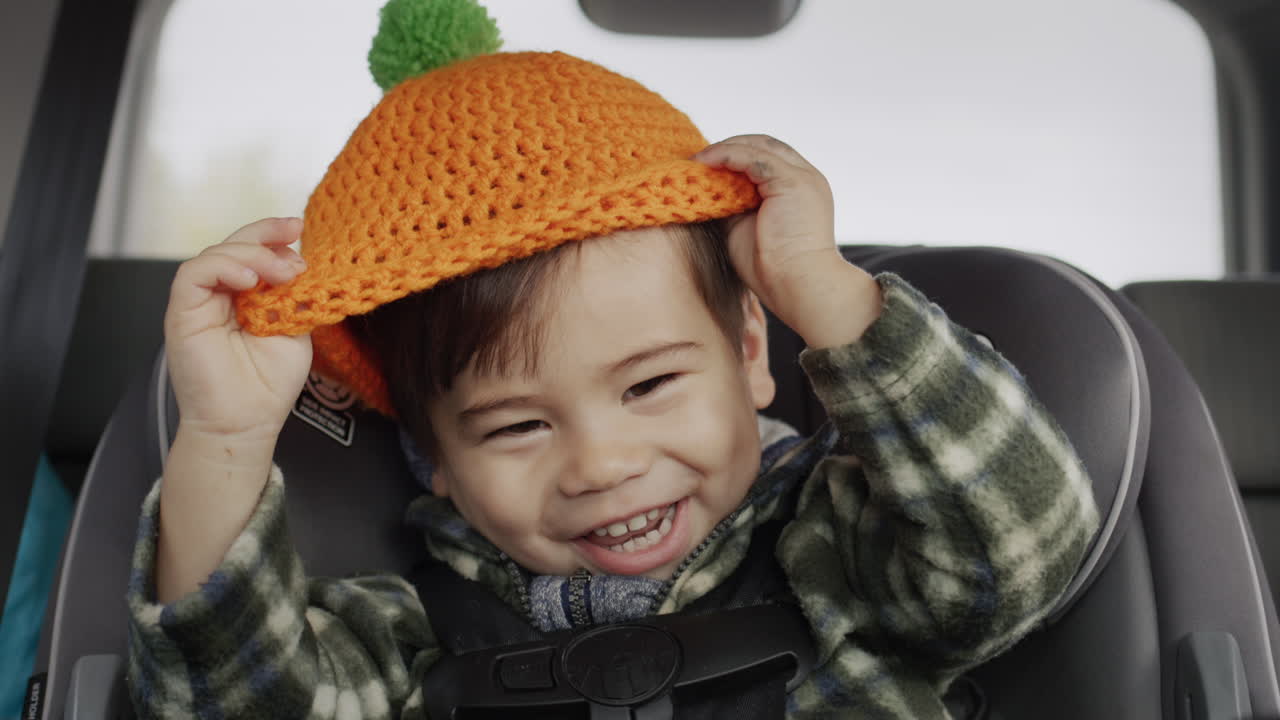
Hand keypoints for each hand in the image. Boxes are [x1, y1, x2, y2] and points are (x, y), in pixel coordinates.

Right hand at [164, 217, 312, 441]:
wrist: (245, 422)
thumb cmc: (268, 383)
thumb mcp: (294, 328)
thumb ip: (291, 294)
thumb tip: (296, 260)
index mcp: (245, 296)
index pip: (253, 252)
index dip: (272, 235)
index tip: (298, 228)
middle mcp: (220, 295)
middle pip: (233, 246)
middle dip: (264, 233)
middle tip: (293, 233)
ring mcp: (199, 302)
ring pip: (215, 254)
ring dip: (252, 255)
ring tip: (280, 273)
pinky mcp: (182, 312)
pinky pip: (195, 273)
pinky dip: (223, 267)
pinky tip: (250, 280)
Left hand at [695, 135, 881, 347]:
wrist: (798, 286)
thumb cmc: (773, 269)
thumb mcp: (746, 228)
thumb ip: (733, 205)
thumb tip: (705, 191)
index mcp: (800, 189)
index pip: (768, 158)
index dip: (737, 157)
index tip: (707, 166)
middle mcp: (806, 177)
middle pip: (764, 145)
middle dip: (730, 147)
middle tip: (698, 159)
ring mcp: (802, 176)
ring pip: (758, 146)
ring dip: (723, 149)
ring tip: (696, 161)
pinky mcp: (792, 181)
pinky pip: (752, 157)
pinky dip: (725, 155)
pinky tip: (704, 163)